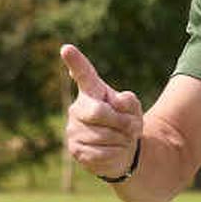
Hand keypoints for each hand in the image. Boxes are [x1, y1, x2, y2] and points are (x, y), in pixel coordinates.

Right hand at [60, 44, 142, 180]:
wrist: (123, 149)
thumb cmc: (126, 122)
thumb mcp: (134, 108)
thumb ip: (128, 102)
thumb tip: (115, 104)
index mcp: (92, 91)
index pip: (84, 73)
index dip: (75, 61)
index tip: (66, 48)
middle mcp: (78, 107)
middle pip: (98, 112)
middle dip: (119, 121)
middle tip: (131, 127)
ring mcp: (73, 129)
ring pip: (102, 136)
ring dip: (121, 139)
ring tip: (123, 139)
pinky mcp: (75, 149)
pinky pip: (100, 152)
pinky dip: (116, 153)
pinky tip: (115, 150)